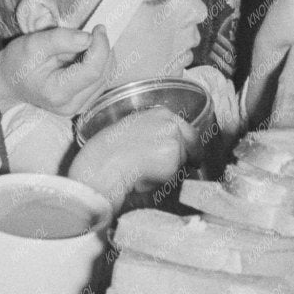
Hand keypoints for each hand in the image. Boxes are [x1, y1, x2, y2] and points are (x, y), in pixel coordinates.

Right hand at [0, 27, 112, 119]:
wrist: (10, 82)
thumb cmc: (18, 63)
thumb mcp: (33, 44)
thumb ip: (61, 39)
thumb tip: (89, 38)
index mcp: (58, 93)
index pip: (93, 71)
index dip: (101, 47)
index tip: (98, 28)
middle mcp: (72, 105)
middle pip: (103, 73)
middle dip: (101, 50)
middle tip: (88, 34)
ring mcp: (79, 106)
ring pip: (106, 76)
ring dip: (100, 56)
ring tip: (79, 47)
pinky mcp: (84, 102)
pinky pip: (101, 79)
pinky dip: (97, 63)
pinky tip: (82, 57)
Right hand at [68, 111, 188, 207]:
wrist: (101, 166)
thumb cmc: (106, 151)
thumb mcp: (130, 129)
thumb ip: (152, 130)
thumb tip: (164, 142)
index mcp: (160, 113)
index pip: (185, 127)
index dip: (188, 142)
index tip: (191, 151)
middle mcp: (170, 123)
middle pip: (190, 143)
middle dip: (188, 156)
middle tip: (184, 167)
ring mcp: (174, 141)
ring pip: (181, 161)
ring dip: (169, 170)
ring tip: (145, 172)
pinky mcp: (173, 160)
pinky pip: (173, 175)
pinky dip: (162, 180)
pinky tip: (145, 178)